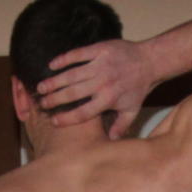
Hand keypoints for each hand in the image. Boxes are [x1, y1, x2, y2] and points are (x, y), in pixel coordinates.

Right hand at [35, 39, 153, 137]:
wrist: (150, 61)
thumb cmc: (139, 88)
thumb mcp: (132, 110)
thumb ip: (120, 126)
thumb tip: (110, 141)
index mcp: (109, 99)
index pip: (84, 113)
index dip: (67, 118)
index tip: (54, 122)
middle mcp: (103, 83)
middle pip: (73, 94)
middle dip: (55, 100)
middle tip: (42, 104)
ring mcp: (100, 65)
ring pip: (72, 74)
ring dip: (54, 81)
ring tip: (41, 87)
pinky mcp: (100, 50)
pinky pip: (78, 54)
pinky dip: (63, 59)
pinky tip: (51, 65)